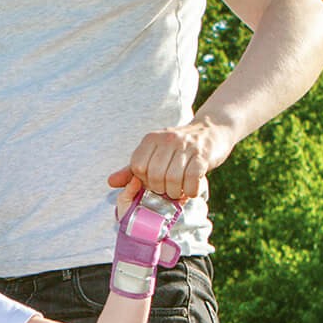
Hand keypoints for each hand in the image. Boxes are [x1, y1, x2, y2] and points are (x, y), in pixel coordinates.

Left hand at [107, 117, 225, 212]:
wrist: (212, 131)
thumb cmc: (179, 148)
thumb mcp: (154, 153)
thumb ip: (132, 169)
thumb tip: (110, 182)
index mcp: (151, 139)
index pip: (137, 166)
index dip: (144, 180)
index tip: (154, 181)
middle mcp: (167, 140)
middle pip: (155, 175)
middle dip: (161, 189)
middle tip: (168, 189)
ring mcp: (186, 146)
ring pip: (173, 179)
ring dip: (176, 192)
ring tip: (179, 190)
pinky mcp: (202, 155)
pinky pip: (192, 179)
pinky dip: (190, 190)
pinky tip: (191, 189)